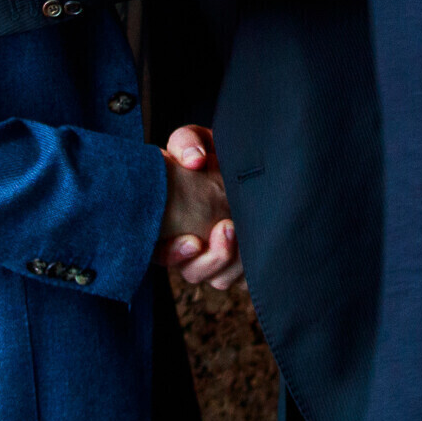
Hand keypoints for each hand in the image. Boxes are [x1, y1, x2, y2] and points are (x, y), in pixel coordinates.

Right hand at [158, 125, 243, 290]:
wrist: (242, 164)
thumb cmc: (212, 153)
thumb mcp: (196, 141)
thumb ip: (186, 142)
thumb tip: (193, 160)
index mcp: (168, 225)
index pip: (162, 254)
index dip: (175, 254)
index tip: (193, 241)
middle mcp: (190, 248)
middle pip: (194, 272)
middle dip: (212, 258)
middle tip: (228, 227)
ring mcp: (215, 259)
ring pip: (221, 279)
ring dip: (233, 262)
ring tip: (243, 228)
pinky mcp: (240, 265)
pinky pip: (244, 280)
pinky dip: (251, 267)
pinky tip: (259, 242)